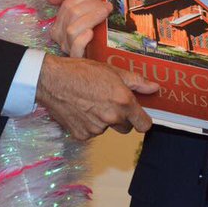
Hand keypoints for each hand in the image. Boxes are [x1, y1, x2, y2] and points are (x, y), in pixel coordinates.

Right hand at [35, 55, 157, 139]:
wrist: (53, 80)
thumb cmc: (82, 72)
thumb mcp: (112, 71)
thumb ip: (136, 82)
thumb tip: (154, 87)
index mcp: (123, 103)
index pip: (144, 125)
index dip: (143, 120)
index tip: (139, 116)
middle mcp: (112, 118)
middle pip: (126, 128)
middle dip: (122, 118)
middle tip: (109, 102)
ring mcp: (96, 129)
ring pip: (107, 128)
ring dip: (103, 119)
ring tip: (91, 101)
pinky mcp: (82, 135)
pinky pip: (91, 132)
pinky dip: (88, 124)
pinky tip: (80, 109)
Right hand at [44, 0, 110, 57]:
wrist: (100, 56)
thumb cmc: (89, 33)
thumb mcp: (79, 13)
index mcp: (58, 24)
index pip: (68, 4)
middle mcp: (60, 36)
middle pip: (72, 14)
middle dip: (92, 6)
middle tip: (107, 5)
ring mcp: (67, 48)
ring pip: (72, 29)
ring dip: (91, 18)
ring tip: (105, 13)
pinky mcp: (77, 59)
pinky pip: (76, 48)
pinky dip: (83, 39)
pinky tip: (92, 32)